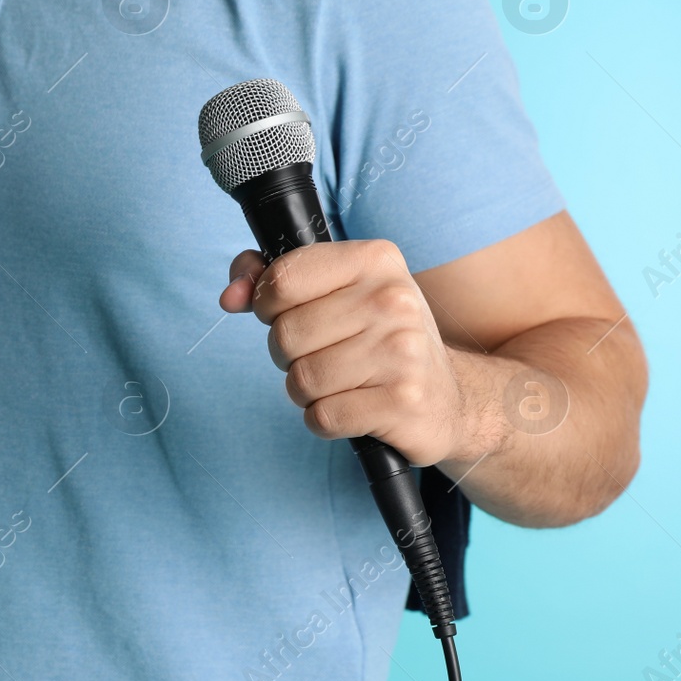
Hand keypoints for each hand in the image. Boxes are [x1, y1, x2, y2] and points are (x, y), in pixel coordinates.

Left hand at [219, 240, 478, 466]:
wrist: (451, 398)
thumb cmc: (378, 338)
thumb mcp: (336, 292)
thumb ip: (270, 279)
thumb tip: (230, 295)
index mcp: (375, 260)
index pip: (283, 279)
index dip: (267, 303)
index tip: (285, 313)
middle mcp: (394, 300)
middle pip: (286, 334)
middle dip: (288, 354)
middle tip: (323, 354)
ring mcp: (402, 353)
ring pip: (301, 379)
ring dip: (307, 390)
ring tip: (340, 382)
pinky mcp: (402, 403)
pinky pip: (322, 417)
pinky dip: (324, 419)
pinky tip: (353, 407)